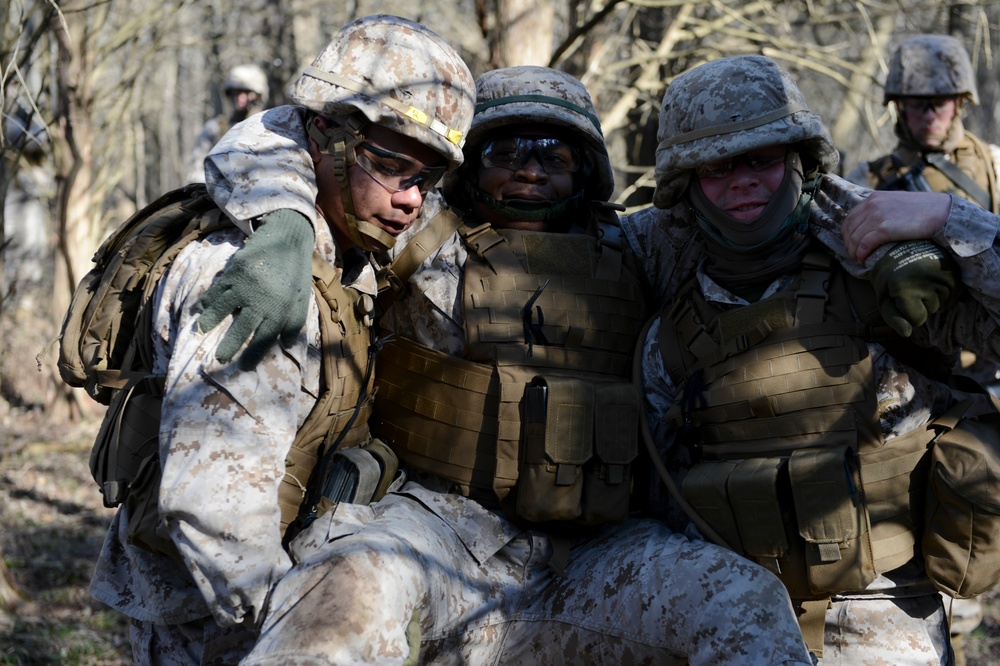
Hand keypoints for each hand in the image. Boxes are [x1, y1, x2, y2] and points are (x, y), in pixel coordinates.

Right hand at [196, 209, 313, 368]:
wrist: (287, 239)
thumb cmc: (295, 274)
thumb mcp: (301, 300)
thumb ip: (294, 323)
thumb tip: (286, 345)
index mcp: (280, 310)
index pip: (264, 339)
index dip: (253, 355)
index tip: (243, 368)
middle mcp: (261, 300)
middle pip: (241, 329)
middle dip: (229, 346)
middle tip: (219, 358)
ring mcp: (245, 285)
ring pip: (223, 308)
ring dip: (210, 322)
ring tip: (201, 332)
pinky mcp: (234, 271)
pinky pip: (216, 290)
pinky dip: (207, 300)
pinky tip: (201, 309)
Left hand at [842, 191, 950, 263]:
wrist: (941, 211)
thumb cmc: (922, 209)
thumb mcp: (896, 202)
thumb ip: (882, 209)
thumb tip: (871, 224)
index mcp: (874, 198)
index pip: (850, 217)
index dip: (847, 233)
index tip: (851, 243)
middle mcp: (872, 205)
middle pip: (849, 229)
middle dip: (849, 244)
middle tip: (854, 254)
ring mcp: (877, 216)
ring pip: (854, 238)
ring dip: (854, 251)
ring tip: (859, 258)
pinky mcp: (884, 229)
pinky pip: (864, 245)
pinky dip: (861, 254)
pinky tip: (863, 259)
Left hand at [870, 240, 959, 336]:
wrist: (905, 243)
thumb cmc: (888, 271)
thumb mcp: (882, 295)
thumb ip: (892, 317)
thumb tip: (906, 334)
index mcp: (904, 285)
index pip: (916, 320)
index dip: (907, 314)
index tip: (899, 297)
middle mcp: (928, 281)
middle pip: (929, 312)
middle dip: (918, 305)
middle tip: (909, 285)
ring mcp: (945, 277)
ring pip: (939, 304)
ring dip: (929, 297)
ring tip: (918, 279)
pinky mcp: (955, 274)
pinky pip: (948, 295)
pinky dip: (938, 290)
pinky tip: (929, 278)